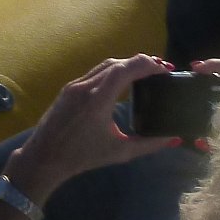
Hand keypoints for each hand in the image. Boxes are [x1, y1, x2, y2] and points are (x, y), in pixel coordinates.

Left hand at [6, 55, 174, 203]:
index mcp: (97, 100)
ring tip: (146, 72)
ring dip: (126, 65)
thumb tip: (173, 139)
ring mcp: (74, 86)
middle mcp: (85, 87)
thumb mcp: (120, 152)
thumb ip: (149, 144)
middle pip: (116, 63)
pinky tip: (123, 79)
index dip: (147, 64)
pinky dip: (112, 71)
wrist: (45, 156)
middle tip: (161, 69)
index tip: (165, 68)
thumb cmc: (83, 156)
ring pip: (104, 66)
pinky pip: (94, 73)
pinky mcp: (68, 89)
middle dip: (140, 63)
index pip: (124, 69)